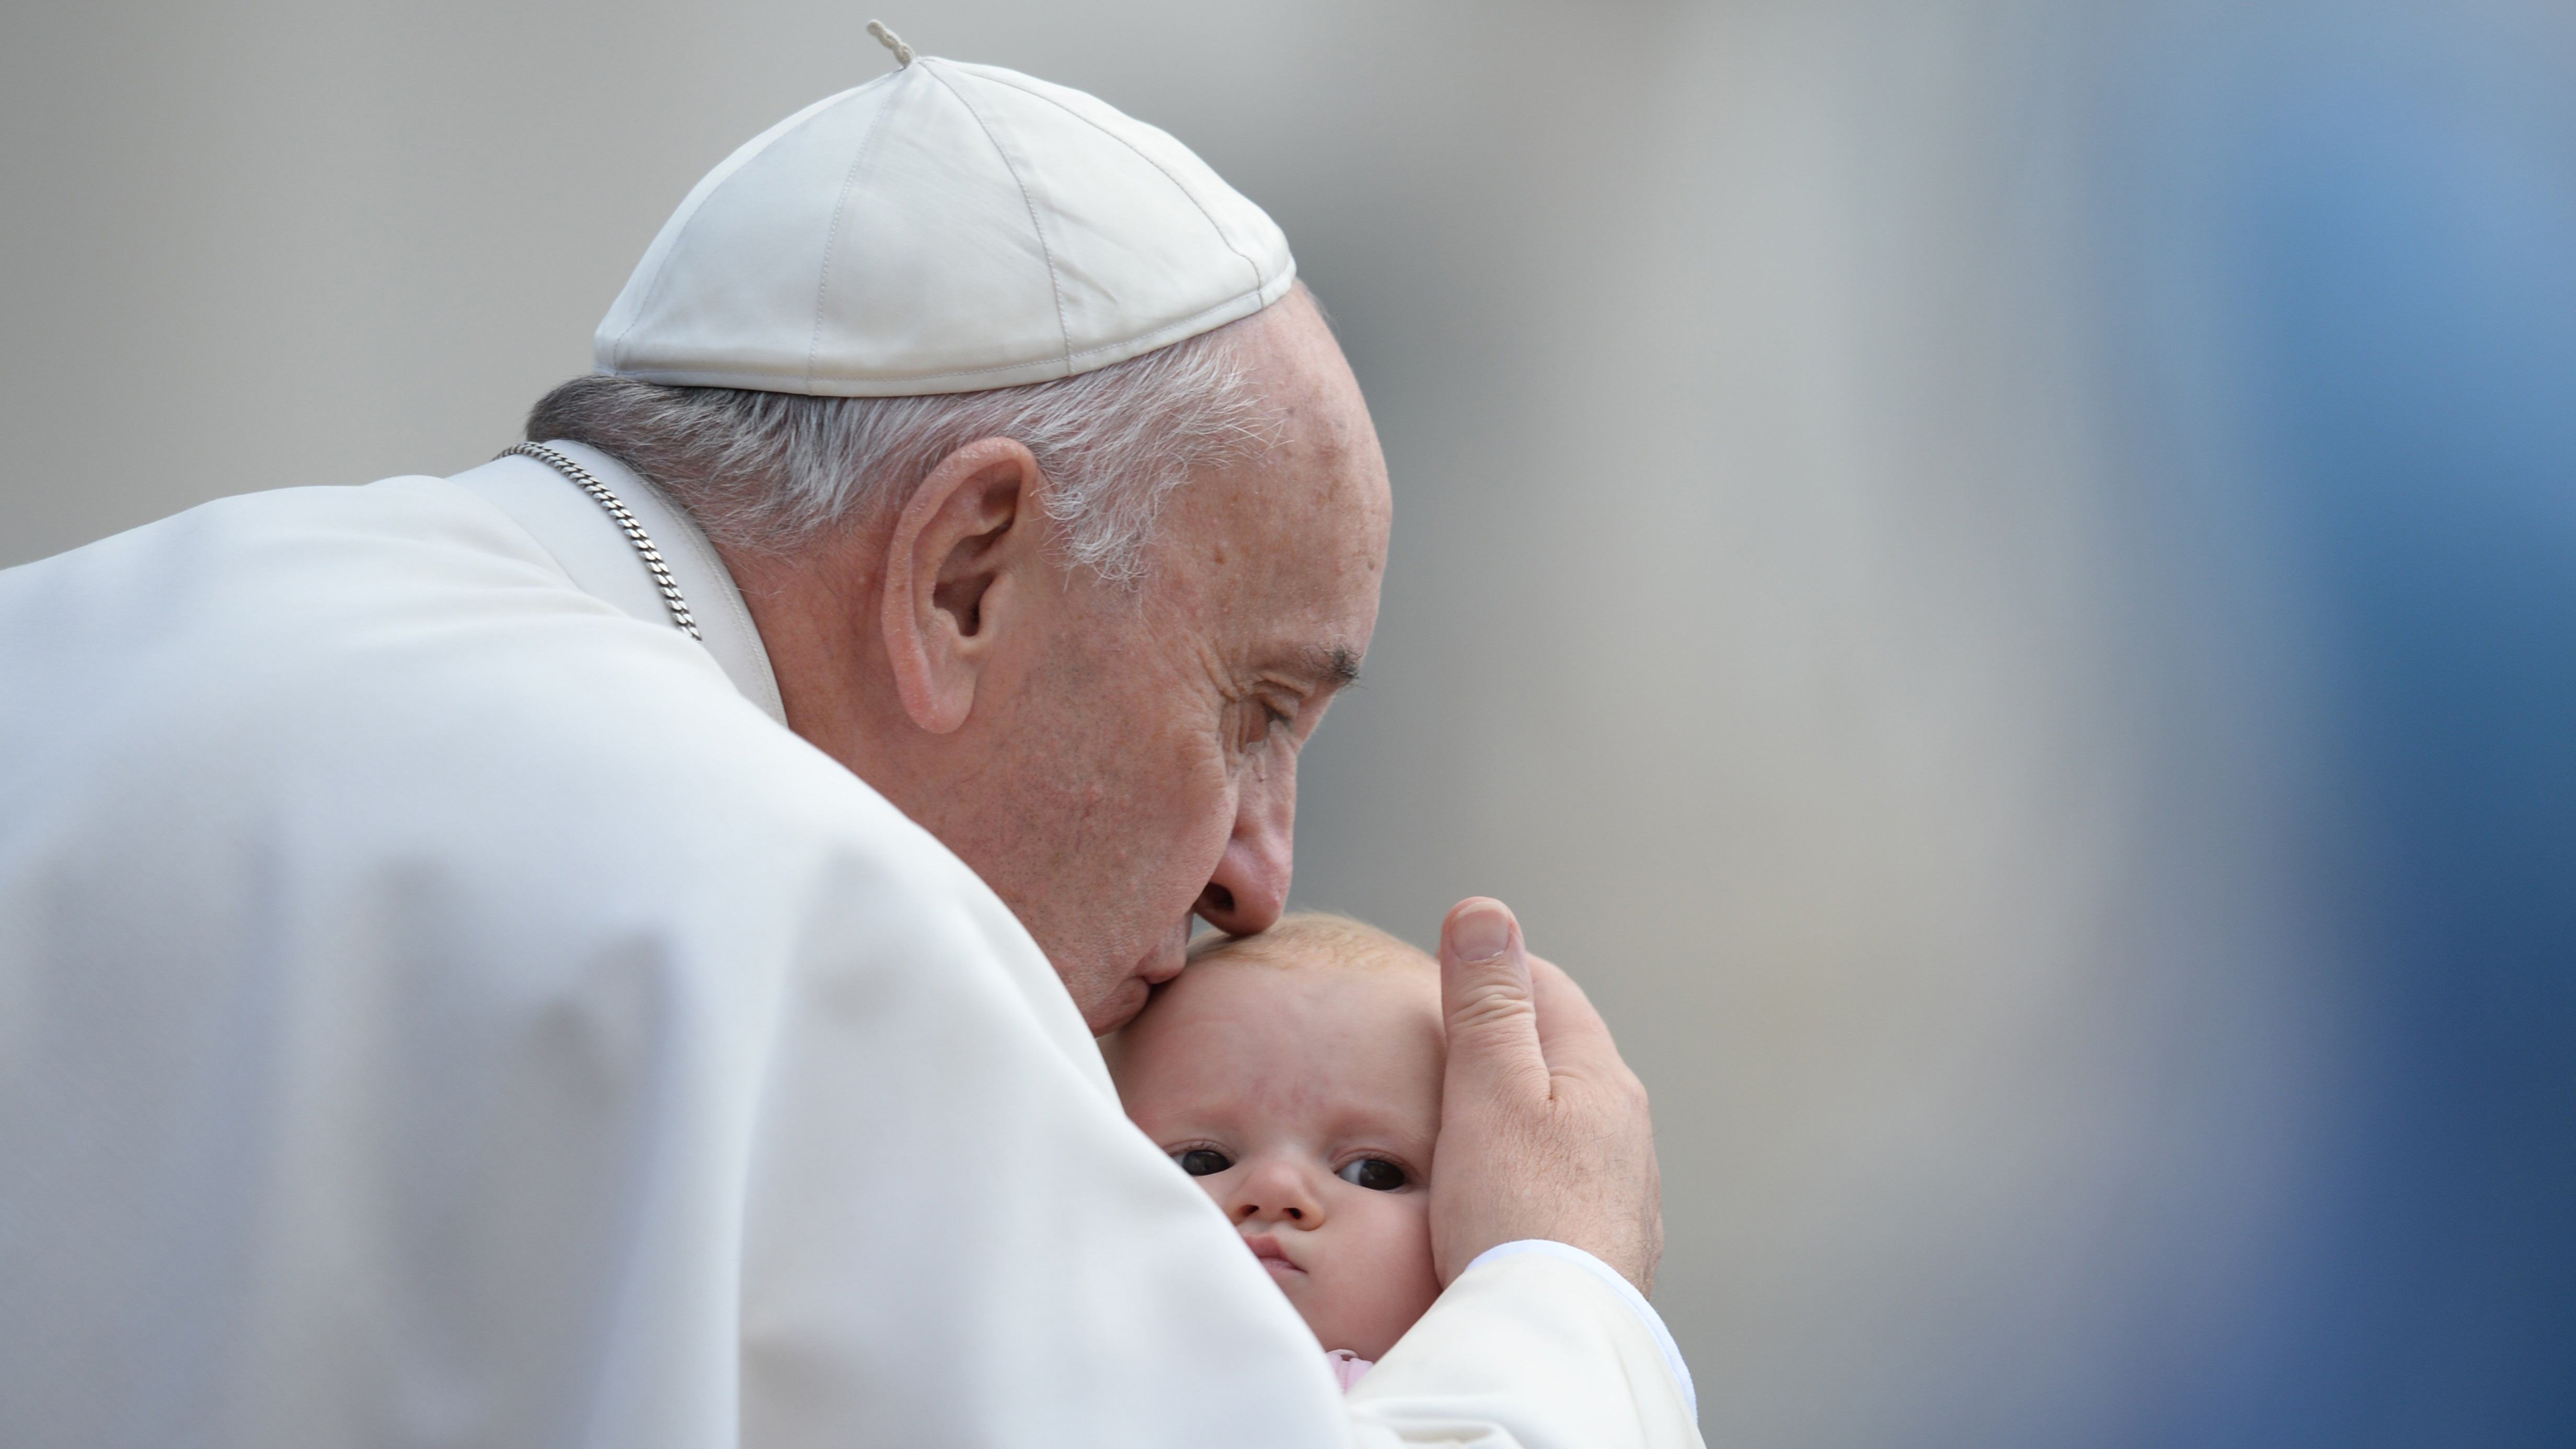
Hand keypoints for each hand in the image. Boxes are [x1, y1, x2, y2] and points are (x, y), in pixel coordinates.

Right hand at [1428, 897, 1664, 1294]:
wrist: (1553, 1337)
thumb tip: (1486, 911)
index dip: (1492, 971)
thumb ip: (1486, 1001)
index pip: (1549, 988)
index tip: (1441, 977)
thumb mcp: (1490, 1088)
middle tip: (1440, 1046)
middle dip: (1504, 1040)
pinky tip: (1498, 1193)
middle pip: (1560, 1054)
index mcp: (1601, 1077)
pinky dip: (1529, 1167)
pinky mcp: (1605, 1243)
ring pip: (1565, 1121)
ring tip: (1463, 1121)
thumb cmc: (1519, 1214)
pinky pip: (1564, 1179)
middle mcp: (1626, 1129)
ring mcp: (1623, 1190)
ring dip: (1519, 1108)